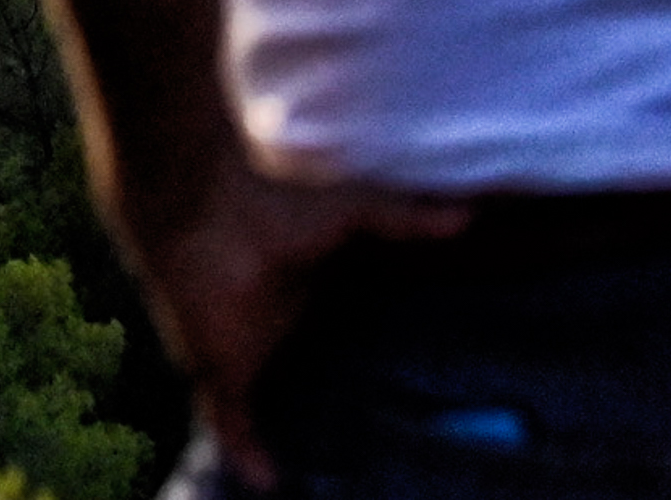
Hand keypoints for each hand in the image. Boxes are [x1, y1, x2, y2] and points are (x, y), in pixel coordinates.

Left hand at [142, 162, 469, 475]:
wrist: (205, 207)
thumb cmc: (276, 199)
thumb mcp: (354, 210)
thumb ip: (405, 218)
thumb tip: (466, 217)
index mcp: (309, 290)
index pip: (340, 336)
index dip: (366, 362)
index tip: (409, 395)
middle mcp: (280, 326)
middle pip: (309, 379)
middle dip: (335, 409)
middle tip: (387, 447)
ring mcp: (249, 350)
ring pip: (275, 407)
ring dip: (295, 436)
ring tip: (341, 473)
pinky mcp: (224, 370)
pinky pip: (234, 425)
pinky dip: (249, 454)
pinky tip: (269, 486)